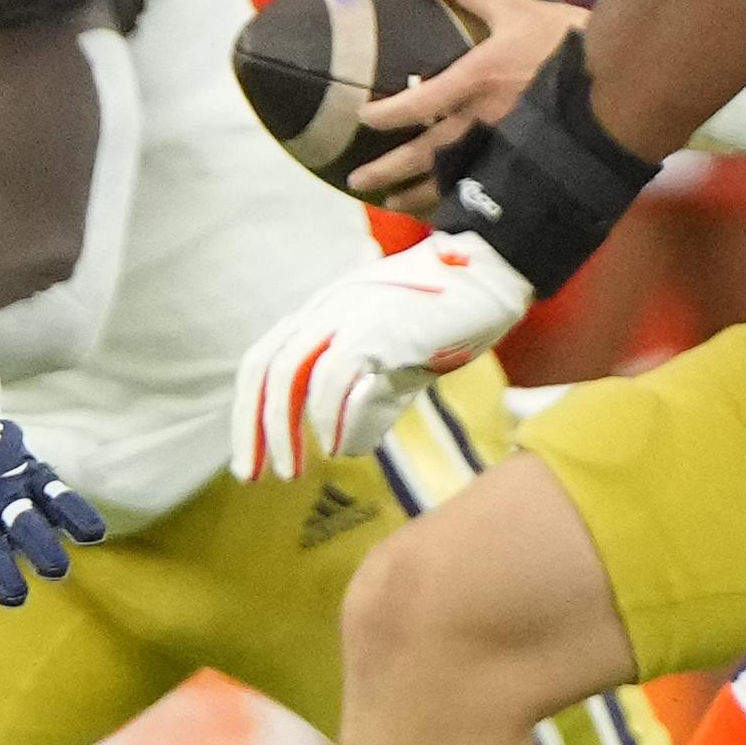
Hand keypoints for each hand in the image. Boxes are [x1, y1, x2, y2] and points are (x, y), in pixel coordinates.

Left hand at [230, 229, 532, 479]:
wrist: (496, 270)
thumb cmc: (450, 315)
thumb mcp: (399, 362)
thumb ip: (370, 399)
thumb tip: (345, 445)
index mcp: (323, 313)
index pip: (264, 363)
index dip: (250, 412)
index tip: (250, 458)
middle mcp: (325, 308)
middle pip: (263, 368)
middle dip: (251, 426)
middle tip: (250, 475)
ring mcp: (349, 312)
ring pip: (289, 371)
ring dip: (283, 428)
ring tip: (290, 472)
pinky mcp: (380, 324)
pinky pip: (337, 373)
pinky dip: (328, 414)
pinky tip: (335, 448)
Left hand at [343, 0, 591, 211]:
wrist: (621, 78)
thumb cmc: (567, 38)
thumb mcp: (515, 6)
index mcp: (478, 81)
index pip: (419, 104)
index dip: (387, 113)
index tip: (363, 119)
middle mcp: (485, 120)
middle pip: (426, 155)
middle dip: (387, 171)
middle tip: (358, 183)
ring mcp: (506, 147)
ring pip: (452, 181)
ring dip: (418, 195)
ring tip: (393, 205)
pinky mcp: (527, 165)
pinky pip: (484, 191)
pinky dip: (459, 204)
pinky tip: (443, 214)